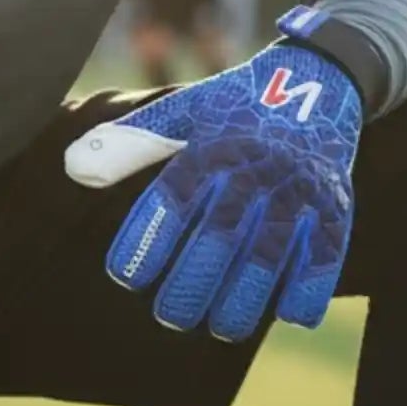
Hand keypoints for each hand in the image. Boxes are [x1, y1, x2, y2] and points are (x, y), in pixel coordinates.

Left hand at [65, 17, 362, 340]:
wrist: (322, 77)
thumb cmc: (235, 106)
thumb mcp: (184, 112)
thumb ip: (131, 143)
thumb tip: (71, 168)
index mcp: (211, 145)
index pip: (173, 198)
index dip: (148, 240)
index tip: (125, 278)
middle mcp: (254, 167)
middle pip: (222, 233)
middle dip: (195, 281)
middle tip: (171, 316)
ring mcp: (297, 187)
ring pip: (271, 250)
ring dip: (247, 295)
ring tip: (224, 328)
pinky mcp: (335, 202)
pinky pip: (327, 251)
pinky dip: (310, 284)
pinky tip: (290, 315)